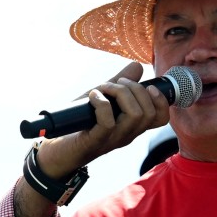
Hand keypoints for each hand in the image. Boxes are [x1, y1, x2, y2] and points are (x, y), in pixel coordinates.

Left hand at [35, 62, 169, 177]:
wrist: (56, 149)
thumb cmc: (81, 122)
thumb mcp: (103, 98)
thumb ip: (120, 84)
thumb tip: (137, 67)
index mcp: (132, 126)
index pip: (161, 119)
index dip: (161, 101)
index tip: (147, 86)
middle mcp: (126, 134)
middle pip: (148, 113)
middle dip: (135, 89)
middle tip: (115, 84)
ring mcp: (112, 139)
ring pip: (134, 115)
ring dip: (119, 93)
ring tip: (103, 88)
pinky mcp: (95, 141)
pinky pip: (108, 122)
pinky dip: (101, 103)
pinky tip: (92, 97)